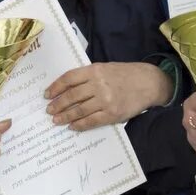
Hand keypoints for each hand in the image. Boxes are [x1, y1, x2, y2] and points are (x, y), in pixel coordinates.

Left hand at [45, 62, 174, 130]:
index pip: (69, 79)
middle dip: (58, 104)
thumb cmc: (124, 75)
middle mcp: (99, 85)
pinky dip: (80, 125)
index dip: (55, 87)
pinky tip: (72, 126)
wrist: (148, 83)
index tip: (47, 95)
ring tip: (56, 120)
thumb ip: (87, 76)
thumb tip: (67, 89)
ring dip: (65, 116)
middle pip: (72, 96)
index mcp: (95, 70)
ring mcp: (106, 100)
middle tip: (49, 110)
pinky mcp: (112, 114)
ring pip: (79, 110)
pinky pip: (92, 121)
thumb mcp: (104, 68)